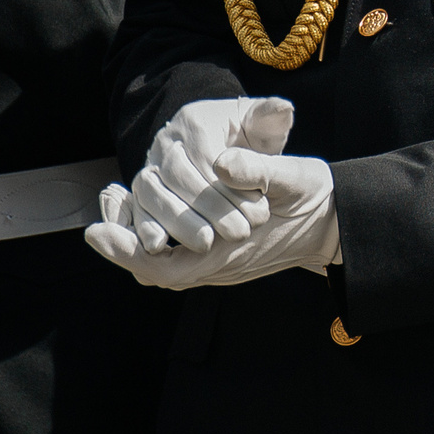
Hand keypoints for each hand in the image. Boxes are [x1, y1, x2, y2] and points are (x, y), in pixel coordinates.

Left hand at [87, 146, 337, 289]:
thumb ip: (259, 170)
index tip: (96, 231)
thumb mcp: (294, 176)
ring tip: (114, 208)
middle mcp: (220, 265)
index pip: (167, 265)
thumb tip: (223, 163)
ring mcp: (219, 264)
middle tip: (95, 223)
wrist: (337, 221)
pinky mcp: (221, 256)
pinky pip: (177, 256)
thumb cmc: (316, 197)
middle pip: (156, 271)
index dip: (129, 249)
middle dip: (123, 247)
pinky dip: (154, 238)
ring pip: (164, 265)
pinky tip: (144, 211)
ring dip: (135, 242)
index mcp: (232, 251)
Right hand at [116, 96, 294, 252]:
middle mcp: (166, 141)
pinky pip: (137, 208)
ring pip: (152, 192)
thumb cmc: (247, 140)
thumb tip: (283, 109)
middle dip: (208, 207)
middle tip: (240, 233)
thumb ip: (273, 117)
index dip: (230, 186)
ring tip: (206, 245)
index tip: (258, 210)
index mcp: (195, 121)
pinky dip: (145, 226)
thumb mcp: (262, 126)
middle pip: (177, 174)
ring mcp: (149, 166)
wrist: (222, 150)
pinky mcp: (142, 191)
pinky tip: (158, 248)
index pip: (206, 155)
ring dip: (178, 221)